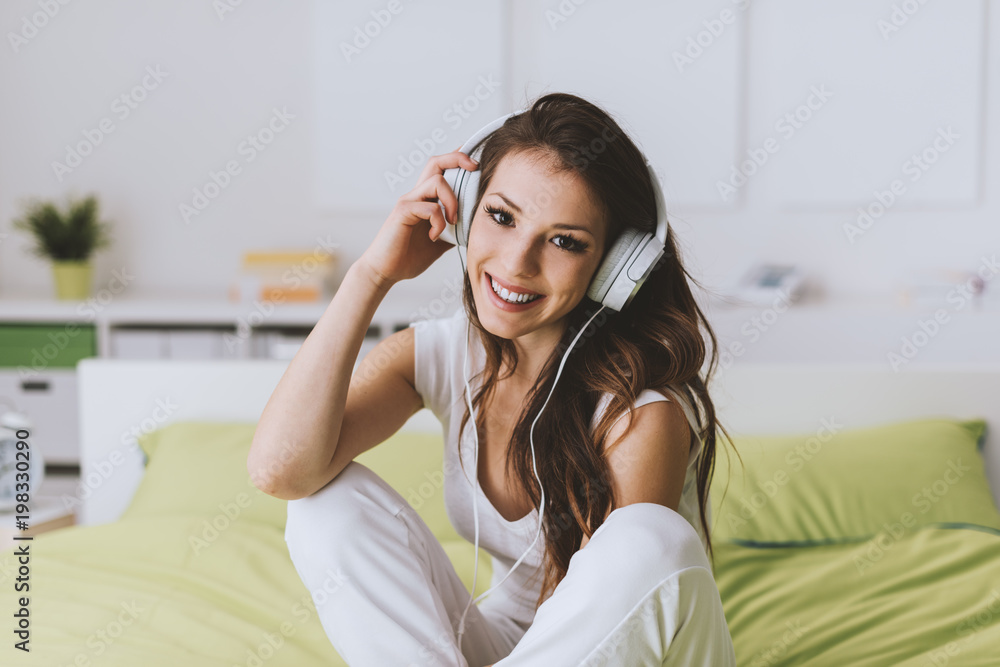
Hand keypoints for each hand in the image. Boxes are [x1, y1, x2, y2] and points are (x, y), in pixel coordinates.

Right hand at [360, 148, 478, 288]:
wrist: (386, 271)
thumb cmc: (409, 256)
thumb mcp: (441, 241)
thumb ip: (455, 229)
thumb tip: (475, 225)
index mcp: (425, 200)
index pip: (441, 170)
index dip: (458, 159)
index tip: (476, 161)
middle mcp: (416, 196)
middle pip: (436, 162)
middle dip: (458, 158)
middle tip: (476, 168)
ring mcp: (408, 202)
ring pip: (437, 181)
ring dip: (452, 201)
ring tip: (453, 222)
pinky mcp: (402, 212)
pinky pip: (430, 207)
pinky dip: (439, 222)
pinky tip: (434, 237)